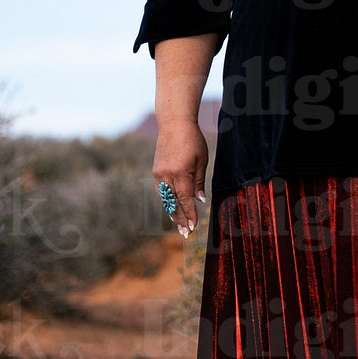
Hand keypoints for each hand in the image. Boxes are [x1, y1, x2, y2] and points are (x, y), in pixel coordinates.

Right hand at [153, 120, 207, 238]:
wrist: (174, 124)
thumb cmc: (192, 140)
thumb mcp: (201, 160)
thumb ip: (199, 182)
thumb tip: (200, 200)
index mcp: (180, 173)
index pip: (185, 199)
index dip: (190, 214)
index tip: (193, 227)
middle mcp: (167, 175)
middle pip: (173, 203)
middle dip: (180, 219)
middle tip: (186, 234)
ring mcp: (159, 174)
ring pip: (165, 198)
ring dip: (173, 212)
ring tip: (179, 225)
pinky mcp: (156, 171)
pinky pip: (161, 190)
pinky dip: (167, 200)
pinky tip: (172, 208)